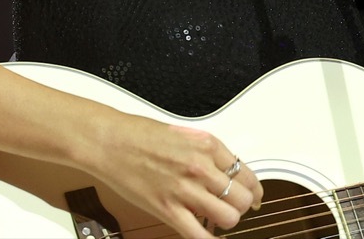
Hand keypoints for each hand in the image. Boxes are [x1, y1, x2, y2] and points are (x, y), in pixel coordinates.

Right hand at [94, 115, 263, 238]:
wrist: (109, 142)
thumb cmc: (140, 135)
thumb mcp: (185, 135)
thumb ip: (207, 153)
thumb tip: (224, 170)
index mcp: (208, 145)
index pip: (246, 173)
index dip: (254, 189)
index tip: (254, 195)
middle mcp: (201, 167)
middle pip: (242, 198)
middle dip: (242, 205)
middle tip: (234, 207)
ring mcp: (185, 190)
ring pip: (228, 218)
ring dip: (227, 221)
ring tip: (218, 218)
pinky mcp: (168, 209)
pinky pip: (198, 235)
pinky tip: (209, 237)